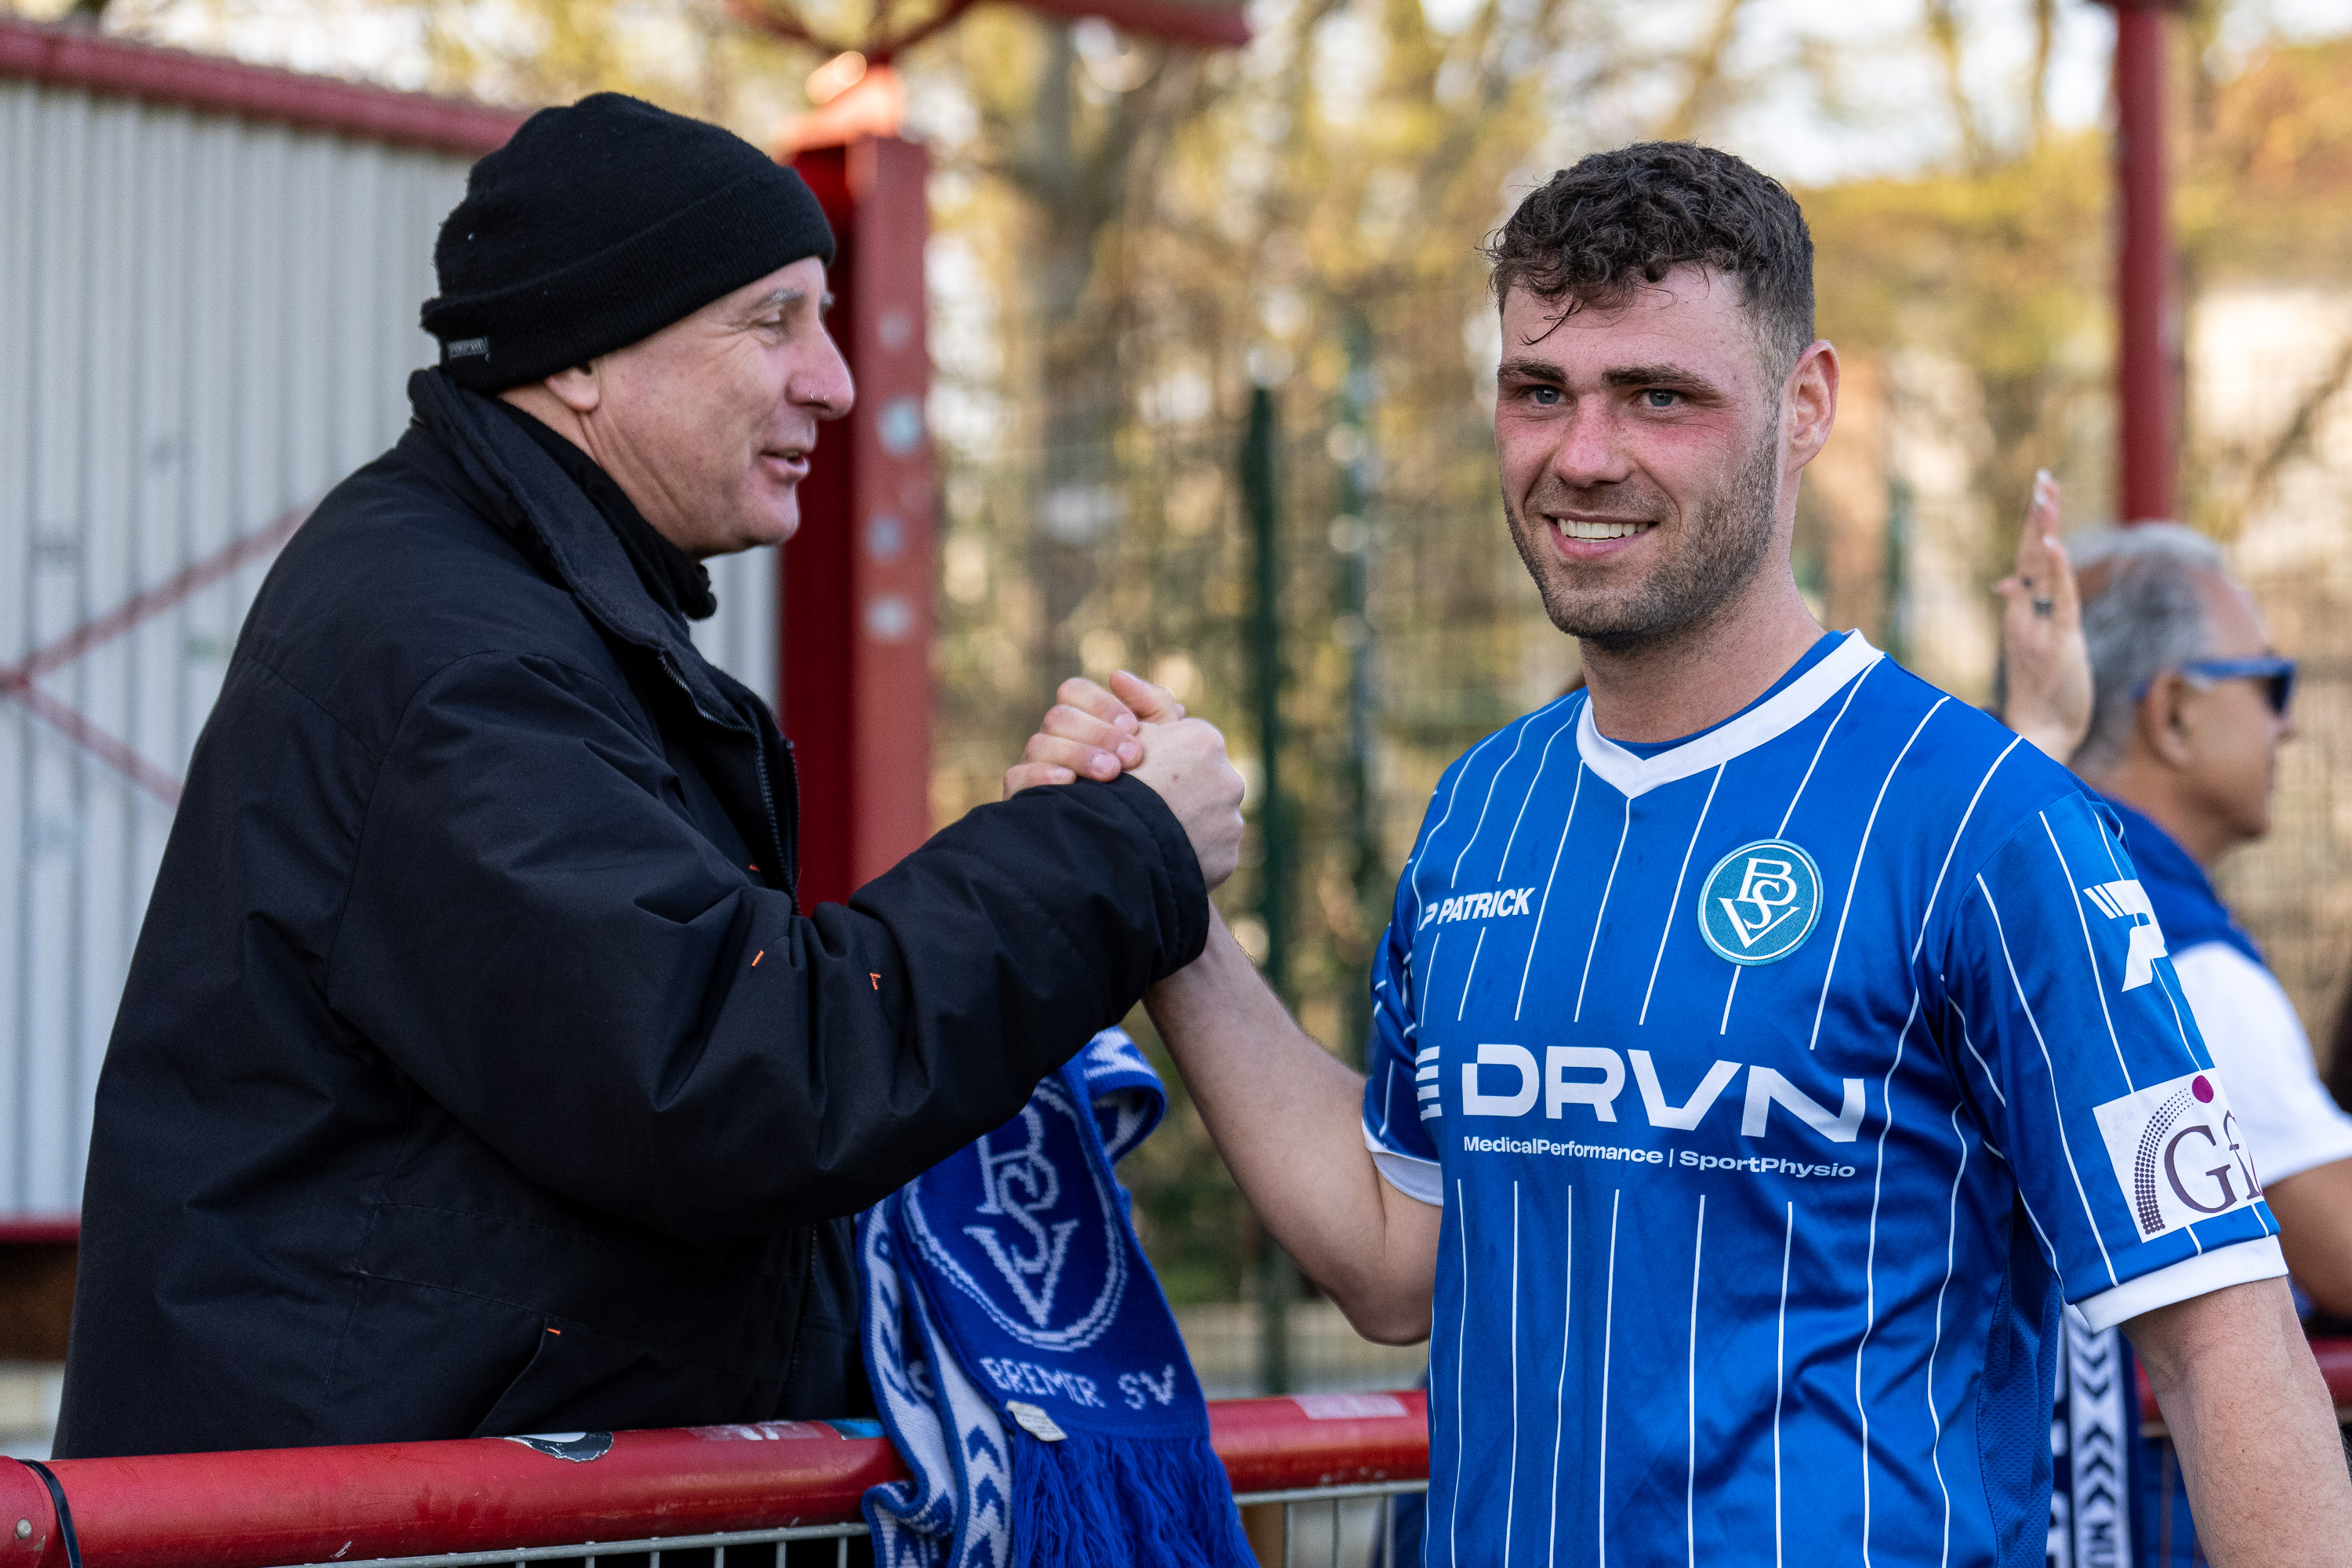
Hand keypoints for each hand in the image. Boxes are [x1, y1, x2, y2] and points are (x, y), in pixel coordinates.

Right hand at [1004, 672, 1182, 795]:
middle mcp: (1054, 738)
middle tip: (1133, 757)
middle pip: (1059, 717)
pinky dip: (1041, 776)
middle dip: (1098, 733)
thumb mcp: (1165, 742)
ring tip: (1111, 773)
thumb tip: (1118, 677)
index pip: (1074, 691)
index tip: (1133, 726)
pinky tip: (1069, 782)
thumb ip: (1153, 705)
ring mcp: (1035, 766)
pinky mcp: (1022, 796)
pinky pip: (1017, 777)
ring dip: (1078, 754)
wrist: (1145, 839)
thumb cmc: (1156, 783)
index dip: (1101, 704)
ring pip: (1039, 744)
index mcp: (1082, 718)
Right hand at [1129, 717, 1246, 888]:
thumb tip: (1122, 678)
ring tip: (1153, 835)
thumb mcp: (1124, 736)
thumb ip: (1139, 711)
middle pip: (1203, 783)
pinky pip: (1210, 854)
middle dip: (1180, 793)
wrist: (1120, 840)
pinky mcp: (1227, 859)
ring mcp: (1231, 822)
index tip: (1140, 775)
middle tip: (1146, 807)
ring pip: (1210, 820)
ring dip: (1187, 826)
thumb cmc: (1115, 780)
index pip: (1188, 745)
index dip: (1159, 760)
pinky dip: (1192, 855)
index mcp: (1206, 741)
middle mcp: (1229, 779)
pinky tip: (1163, 857)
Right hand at [1994, 470, 2089, 763]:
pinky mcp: (2058, 644)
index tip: (2041, 496)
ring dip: (2043, 531)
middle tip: (2043, 481)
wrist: (2035, 740)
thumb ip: (2023, 614)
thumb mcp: (2032, 650)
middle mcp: (2023, 618)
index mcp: (2019, 618)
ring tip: (2046, 495)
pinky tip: (2053, 543)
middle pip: (2028, 557)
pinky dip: (2055, 571)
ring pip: (2040, 571)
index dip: (2033, 531)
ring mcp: (2038, 629)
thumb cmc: (2040, 700)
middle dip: (2037, 519)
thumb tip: (2002, 583)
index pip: (2025, 565)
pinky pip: (2057, 601)